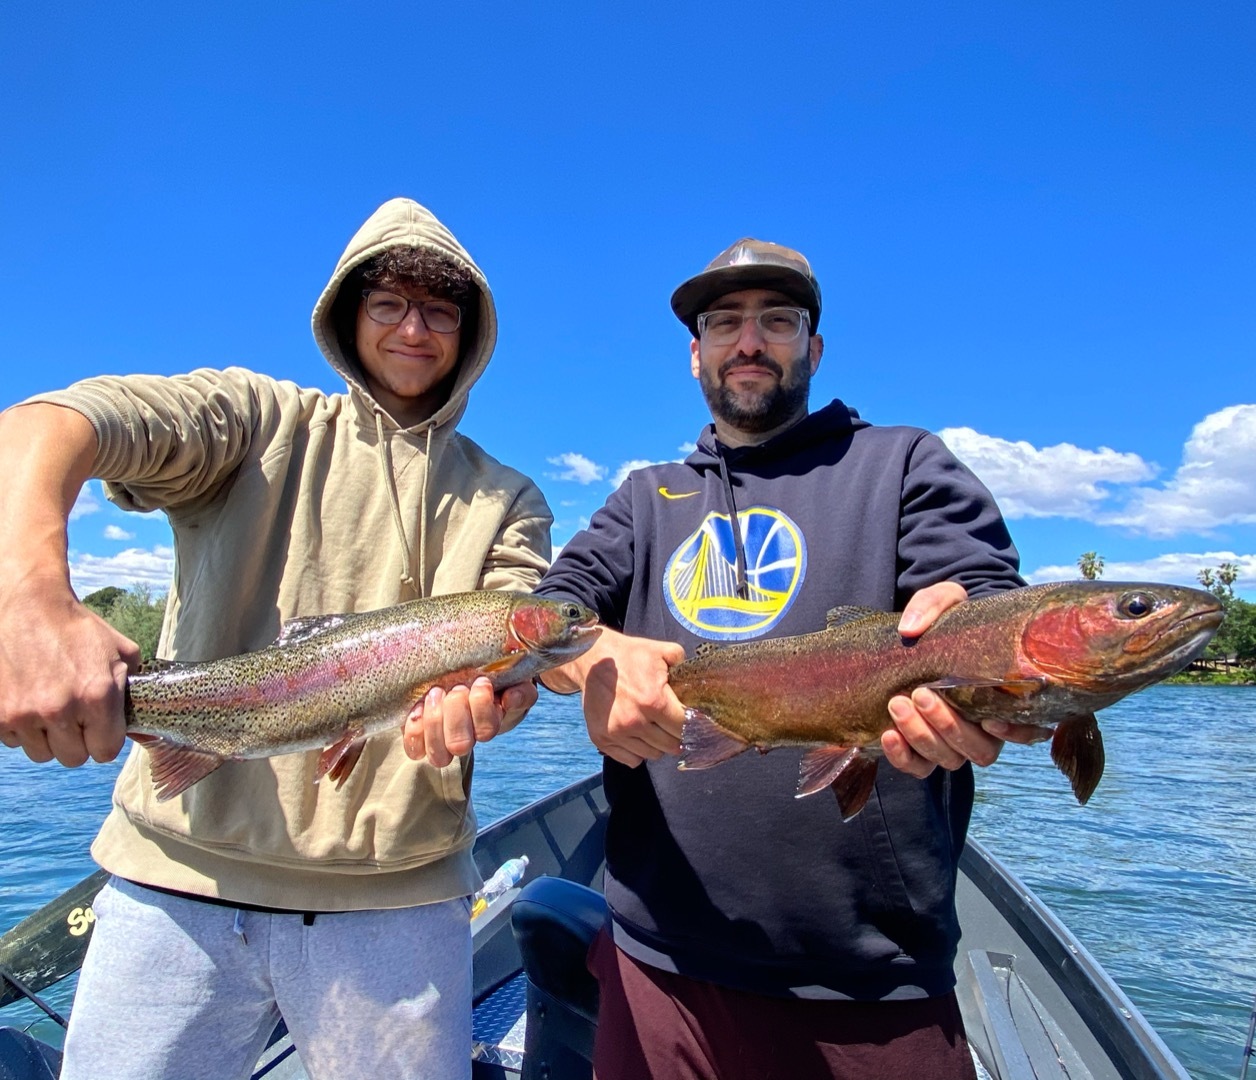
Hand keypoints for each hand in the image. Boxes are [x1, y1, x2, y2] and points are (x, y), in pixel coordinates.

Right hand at [0, 576, 138, 766]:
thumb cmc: (80, 629)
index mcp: (97, 695)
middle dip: (79, 741)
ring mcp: (25, 714)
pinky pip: (16, 741)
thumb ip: (131, 690)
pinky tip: (30, 702)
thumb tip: (138, 719)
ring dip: (49, 737)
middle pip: (74, 758)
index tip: (100, 730)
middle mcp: (60, 709)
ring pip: (43, 753)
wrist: (30, 607)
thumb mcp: (122, 653)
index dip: (105, 741)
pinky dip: (23, 728)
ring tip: (52, 708)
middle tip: (76, 718)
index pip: (106, 751)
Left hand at [402, 677, 537, 766]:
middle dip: (456, 710)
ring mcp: (442, 743)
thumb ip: (521, 691)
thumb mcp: (511, 682)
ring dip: (435, 720)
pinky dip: (414, 730)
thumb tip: (510, 698)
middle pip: (460, 743)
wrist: (465, 683)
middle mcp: (466, 739)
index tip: (481, 681)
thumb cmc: (488, 682)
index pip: (486, 730)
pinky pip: (415, 750)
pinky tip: (418, 710)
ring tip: (436, 693)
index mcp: (489, 725)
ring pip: (438, 754)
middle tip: (458, 688)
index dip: (481, 706)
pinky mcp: (420, 740)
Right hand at [547, 628, 686, 767]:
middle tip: (673, 725)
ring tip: (654, 728)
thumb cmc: (629, 656)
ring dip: (658, 745)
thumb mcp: (661, 651)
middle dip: (676, 736)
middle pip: (671, 745)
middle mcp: (635, 722)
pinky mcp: (602, 740)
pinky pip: (631, 759)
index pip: (685, 728)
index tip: (693, 722)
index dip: (693, 725)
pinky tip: (637, 736)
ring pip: (652, 755)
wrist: (592, 660)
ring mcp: (617, 733)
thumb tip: (700, 679)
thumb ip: (684, 664)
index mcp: (654, 701)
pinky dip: (638, 752)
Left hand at [882, 581, 1003, 776]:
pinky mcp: (921, 750)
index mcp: (1003, 698)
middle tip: (920, 694)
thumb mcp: (945, 599)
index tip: (990, 719)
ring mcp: (952, 743)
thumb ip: (933, 604)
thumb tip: (911, 628)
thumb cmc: (946, 621)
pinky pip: (917, 767)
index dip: (1014, 733)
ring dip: (921, 736)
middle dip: (949, 726)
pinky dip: (902, 757)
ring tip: (897, 703)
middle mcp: (983, 729)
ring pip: (948, 760)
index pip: (1026, 730)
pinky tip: (887, 734)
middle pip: (979, 750)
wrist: (915, 637)